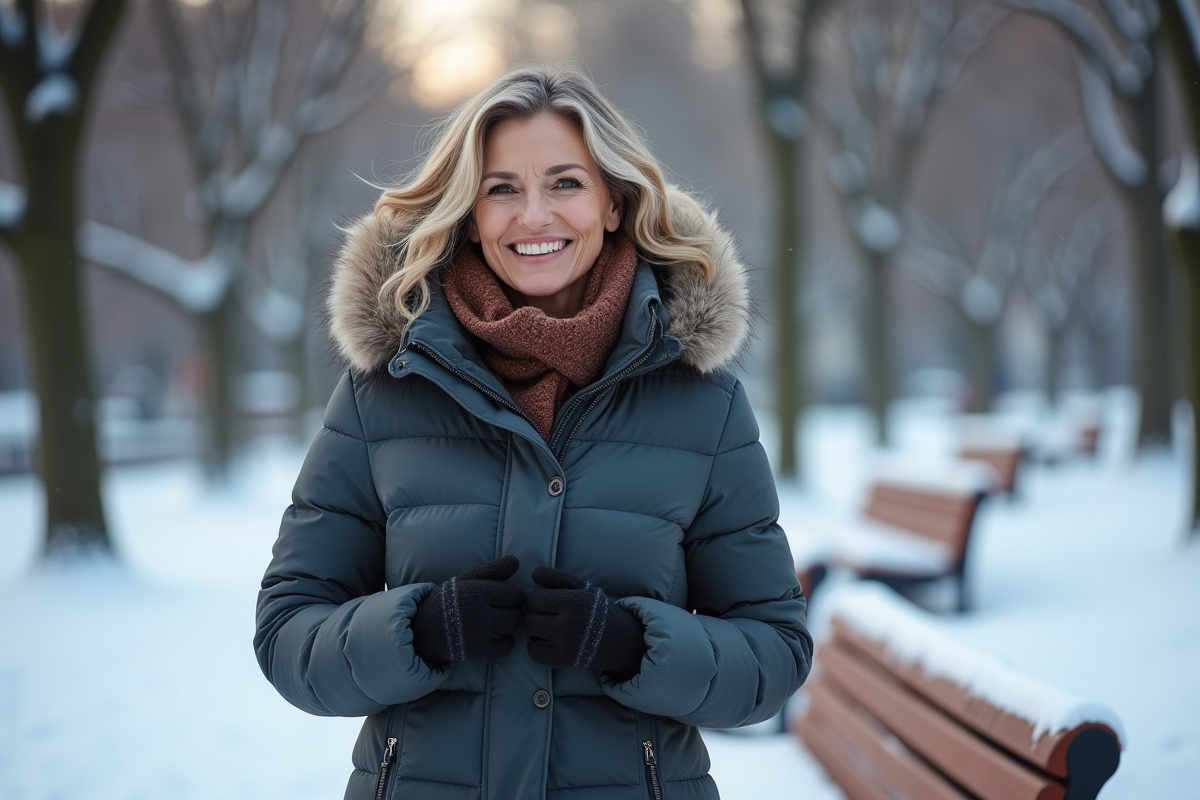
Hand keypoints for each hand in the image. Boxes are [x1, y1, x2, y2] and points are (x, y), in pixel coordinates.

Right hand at [411, 555, 522, 664]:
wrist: (426, 628)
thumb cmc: (451, 600)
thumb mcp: (469, 579)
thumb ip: (494, 570)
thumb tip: (516, 560)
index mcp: (479, 592)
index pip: (515, 595)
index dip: (511, 597)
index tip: (501, 599)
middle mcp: (481, 613)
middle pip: (516, 614)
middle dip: (510, 612)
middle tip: (496, 612)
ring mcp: (481, 635)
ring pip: (512, 630)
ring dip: (506, 627)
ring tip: (492, 623)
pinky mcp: (480, 652)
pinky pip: (506, 648)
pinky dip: (504, 644)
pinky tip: (493, 637)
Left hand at [523, 566, 645, 677]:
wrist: (618, 639)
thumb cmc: (595, 609)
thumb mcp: (581, 587)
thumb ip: (556, 577)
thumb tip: (533, 573)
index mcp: (573, 602)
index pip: (533, 598)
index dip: (535, 598)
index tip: (545, 601)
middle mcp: (568, 624)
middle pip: (528, 617)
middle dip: (534, 614)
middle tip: (546, 615)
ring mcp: (565, 645)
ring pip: (530, 633)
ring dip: (535, 629)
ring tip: (549, 626)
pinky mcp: (563, 660)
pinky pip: (534, 653)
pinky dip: (536, 647)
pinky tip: (548, 641)